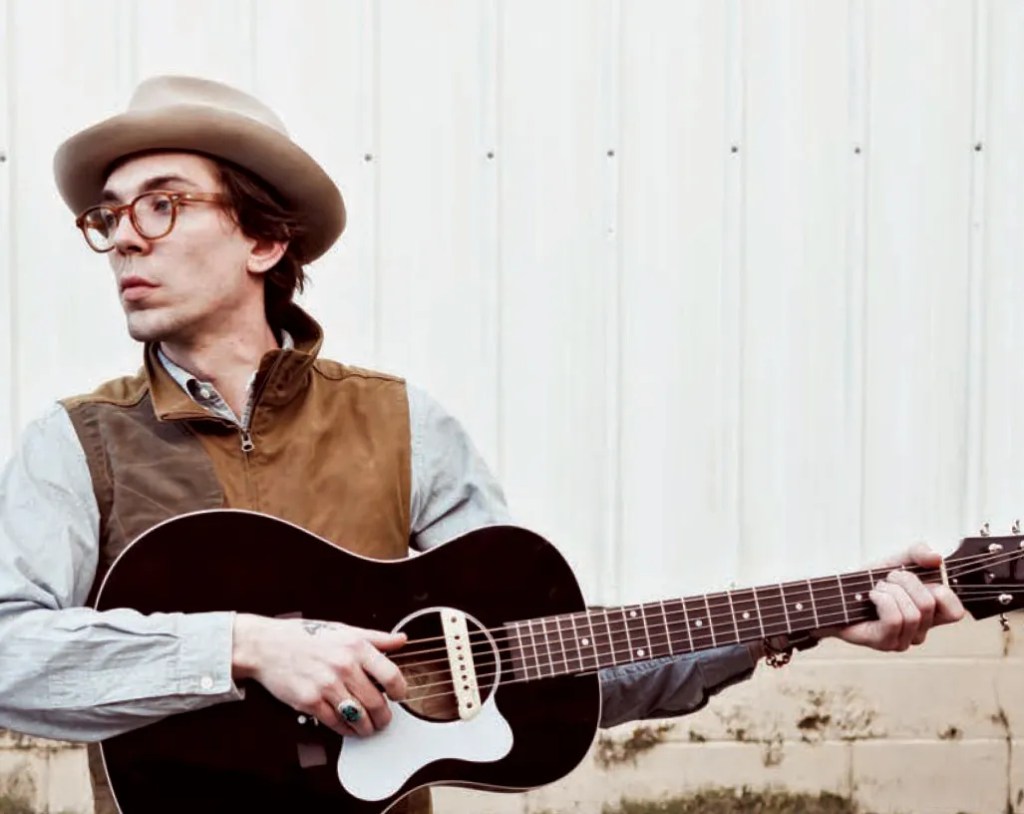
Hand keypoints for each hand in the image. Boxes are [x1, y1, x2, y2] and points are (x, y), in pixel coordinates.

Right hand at [231, 613, 407, 736]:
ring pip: (358, 717)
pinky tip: (348, 727)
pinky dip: (346, 729)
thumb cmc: (306, 637)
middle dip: (384, 717)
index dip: (400, 691)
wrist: (267, 646)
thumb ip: (375, 638)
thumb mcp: (343, 630)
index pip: (391, 675)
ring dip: (367, 727)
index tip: (399, 696)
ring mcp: (326, 685)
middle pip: (376, 702)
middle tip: (384, 719)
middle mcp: (343, 666)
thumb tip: (401, 640)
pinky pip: (336, 723)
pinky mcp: (309, 702)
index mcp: (355, 646)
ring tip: (368, 727)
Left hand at [830, 542, 965, 650]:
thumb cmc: (867, 581)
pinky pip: (895, 619)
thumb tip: (937, 558)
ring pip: (912, 613)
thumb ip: (918, 553)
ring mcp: (903, 640)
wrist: (835, 593)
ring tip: (877, 588)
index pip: (956, 612)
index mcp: (930, 613)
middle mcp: (920, 630)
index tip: (920, 578)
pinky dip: (882, 600)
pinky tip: (871, 597)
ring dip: (890, 591)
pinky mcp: (885, 643)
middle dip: (905, 581)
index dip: (942, 591)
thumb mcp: (895, 560)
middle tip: (888, 579)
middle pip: (929, 604)